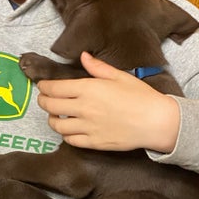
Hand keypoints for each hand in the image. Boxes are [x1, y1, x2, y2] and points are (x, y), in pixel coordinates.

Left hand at [36, 52, 180, 151]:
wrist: (156, 121)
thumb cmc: (140, 96)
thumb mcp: (119, 76)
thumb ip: (98, 67)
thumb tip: (83, 56)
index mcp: (88, 89)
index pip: (55, 88)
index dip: (44, 87)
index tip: (42, 86)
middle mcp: (84, 108)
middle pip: (51, 106)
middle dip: (43, 102)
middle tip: (44, 100)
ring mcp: (87, 127)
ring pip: (57, 126)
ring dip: (52, 120)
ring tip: (55, 116)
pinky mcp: (94, 142)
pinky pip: (70, 141)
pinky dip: (65, 135)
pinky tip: (69, 130)